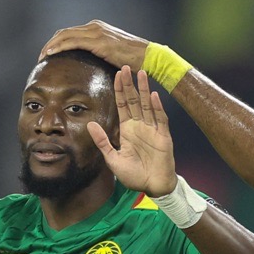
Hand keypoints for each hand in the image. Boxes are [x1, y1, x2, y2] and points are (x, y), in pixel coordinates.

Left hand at [40, 20, 149, 70]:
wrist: (149, 58)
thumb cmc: (134, 61)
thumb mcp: (113, 55)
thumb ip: (99, 55)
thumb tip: (89, 68)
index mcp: (97, 28)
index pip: (71, 32)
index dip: (57, 42)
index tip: (48, 54)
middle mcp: (95, 27)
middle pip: (64, 32)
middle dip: (50, 44)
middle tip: (41, 56)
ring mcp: (96, 32)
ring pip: (65, 35)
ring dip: (50, 46)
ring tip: (42, 57)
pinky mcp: (98, 42)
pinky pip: (72, 42)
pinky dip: (58, 47)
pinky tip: (50, 55)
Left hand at [88, 67, 177, 197]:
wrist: (152, 187)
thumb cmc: (134, 175)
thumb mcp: (113, 159)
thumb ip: (103, 141)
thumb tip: (90, 124)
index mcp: (128, 130)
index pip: (123, 106)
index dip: (120, 91)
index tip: (116, 75)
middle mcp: (140, 126)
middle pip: (134, 101)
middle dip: (130, 84)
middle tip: (125, 67)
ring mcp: (153, 130)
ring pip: (147, 105)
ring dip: (144, 90)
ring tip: (140, 73)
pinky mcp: (163, 137)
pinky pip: (160, 120)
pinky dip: (157, 108)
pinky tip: (153, 96)